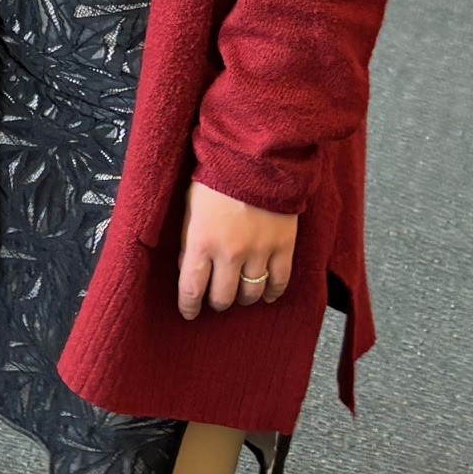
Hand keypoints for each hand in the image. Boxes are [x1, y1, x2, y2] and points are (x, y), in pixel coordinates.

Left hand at [176, 180, 298, 318]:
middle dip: (217, 302)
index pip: (192, 288)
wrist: (254, 160)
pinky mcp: (283, 246)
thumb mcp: (190, 208)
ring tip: (241, 295)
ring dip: (244, 298)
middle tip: (217, 300)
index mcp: (201, 241)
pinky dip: (273, 292)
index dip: (189, 306)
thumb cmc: (216, 179)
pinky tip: (268, 294)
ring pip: (251, 292)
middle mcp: (229, 253)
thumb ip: (189, 241)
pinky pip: (280, 281)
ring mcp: (259, 251)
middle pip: (223, 297)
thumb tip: (189, 268)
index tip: (189, 313)